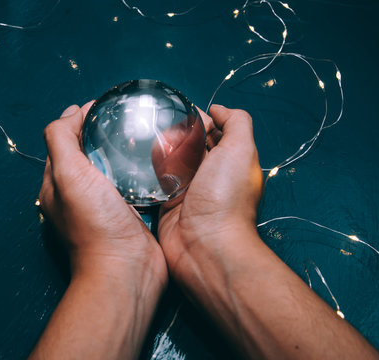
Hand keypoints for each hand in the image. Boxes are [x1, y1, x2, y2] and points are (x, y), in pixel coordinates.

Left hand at [39, 102, 166, 287]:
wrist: (126, 268)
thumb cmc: (95, 223)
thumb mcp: (68, 174)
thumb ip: (61, 140)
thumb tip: (70, 112)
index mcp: (57, 183)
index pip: (64, 140)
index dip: (79, 119)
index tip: (103, 107)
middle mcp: (77, 193)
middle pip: (88, 152)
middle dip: (102, 132)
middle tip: (126, 118)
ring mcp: (103, 204)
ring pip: (110, 167)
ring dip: (122, 150)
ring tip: (142, 134)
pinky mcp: (127, 212)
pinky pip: (130, 182)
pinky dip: (137, 169)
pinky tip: (152, 161)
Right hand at [157, 105, 263, 284]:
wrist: (204, 245)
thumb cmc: (225, 197)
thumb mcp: (241, 149)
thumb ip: (236, 122)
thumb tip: (218, 109)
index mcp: (230, 161)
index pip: (214, 131)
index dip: (200, 118)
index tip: (181, 109)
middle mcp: (211, 175)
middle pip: (191, 144)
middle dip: (177, 132)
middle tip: (156, 123)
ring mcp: (189, 190)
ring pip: (172, 160)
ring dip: (161, 149)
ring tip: (142, 137)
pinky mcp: (168, 203)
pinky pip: (157, 180)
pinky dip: (150, 169)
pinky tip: (137, 158)